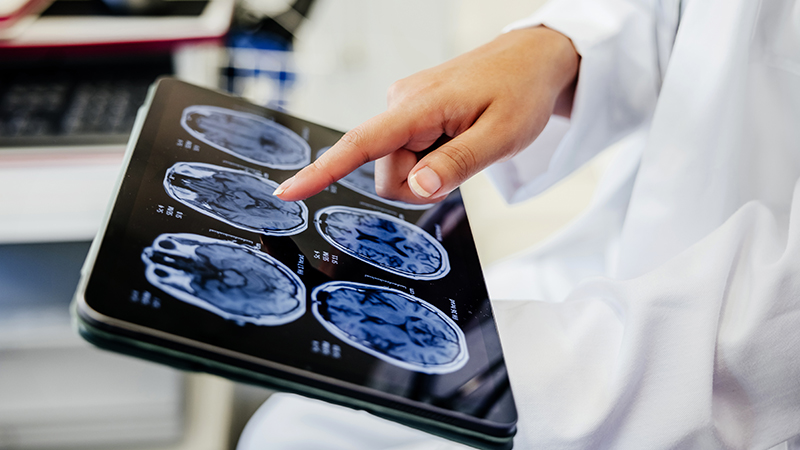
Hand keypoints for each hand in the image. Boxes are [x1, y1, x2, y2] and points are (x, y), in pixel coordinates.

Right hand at [274, 26, 578, 202]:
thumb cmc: (521, 91)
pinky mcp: (412, 114)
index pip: (361, 144)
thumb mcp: (502, 136)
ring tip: (464, 145)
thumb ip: (457, 164)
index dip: (322, 171)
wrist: (533, 60)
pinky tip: (455, 140)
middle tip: (461, 165)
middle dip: (419, 185)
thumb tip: (416, 188)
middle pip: (386, 173)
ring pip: (397, 168)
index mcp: (419, 105)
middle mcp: (402, 103)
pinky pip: (407, 154)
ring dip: (428, 173)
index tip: (288, 192)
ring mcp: (405, 109)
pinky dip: (431, 160)